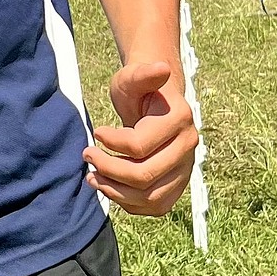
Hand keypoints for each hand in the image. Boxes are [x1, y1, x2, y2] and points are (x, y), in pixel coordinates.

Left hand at [84, 59, 197, 216]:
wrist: (155, 103)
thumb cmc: (139, 90)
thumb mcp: (133, 77)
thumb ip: (143, 74)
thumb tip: (162, 69)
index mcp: (180, 119)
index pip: (139, 146)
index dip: (111, 143)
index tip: (97, 132)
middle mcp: (188, 147)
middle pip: (143, 176)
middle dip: (108, 169)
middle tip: (88, 156)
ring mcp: (185, 169)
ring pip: (149, 197)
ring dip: (115, 191)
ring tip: (93, 178)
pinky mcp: (177, 185)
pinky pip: (154, 206)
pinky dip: (129, 203)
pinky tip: (110, 187)